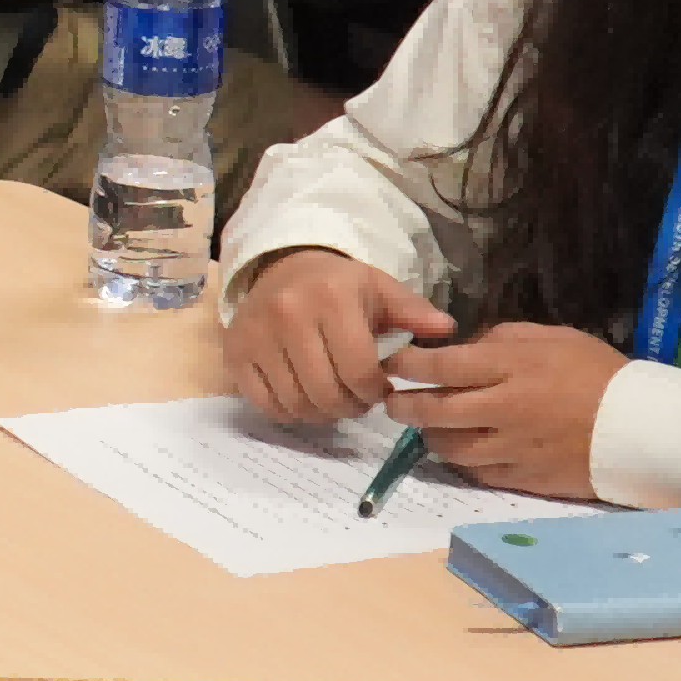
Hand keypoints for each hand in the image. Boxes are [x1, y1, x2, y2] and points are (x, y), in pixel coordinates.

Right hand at [231, 247, 446, 424]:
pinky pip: (266, 405)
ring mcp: (256, 336)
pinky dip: (288, 411)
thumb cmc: (339, 285)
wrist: (282, 267)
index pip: (358, 372)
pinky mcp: (234, 354)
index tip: (380, 389)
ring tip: (332, 397)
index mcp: (331, 299)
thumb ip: (414, 311)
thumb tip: (446, 330)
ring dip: (321, 413)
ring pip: (296, 405)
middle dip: (350, 407)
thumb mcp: (380, 289)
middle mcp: (288, 316)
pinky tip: (303, 396)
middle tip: (357, 399)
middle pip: (326, 394)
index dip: (374, 392)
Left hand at [397, 318, 627, 498]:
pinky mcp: (521, 478)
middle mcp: (504, 409)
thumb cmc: (599, 374)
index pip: (442, 367)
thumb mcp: (553, 338)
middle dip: (404, 406)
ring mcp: (511, 448)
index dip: (409, 365)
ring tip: (425, 427)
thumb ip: (503, 339)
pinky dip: (460, 461)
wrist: (641, 427)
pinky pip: (475, 472)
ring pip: (448, 448)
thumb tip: (465, 347)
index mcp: (512, 367)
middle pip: (435, 412)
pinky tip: (459, 449)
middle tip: (394, 401)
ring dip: (429, 436)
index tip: (394, 362)